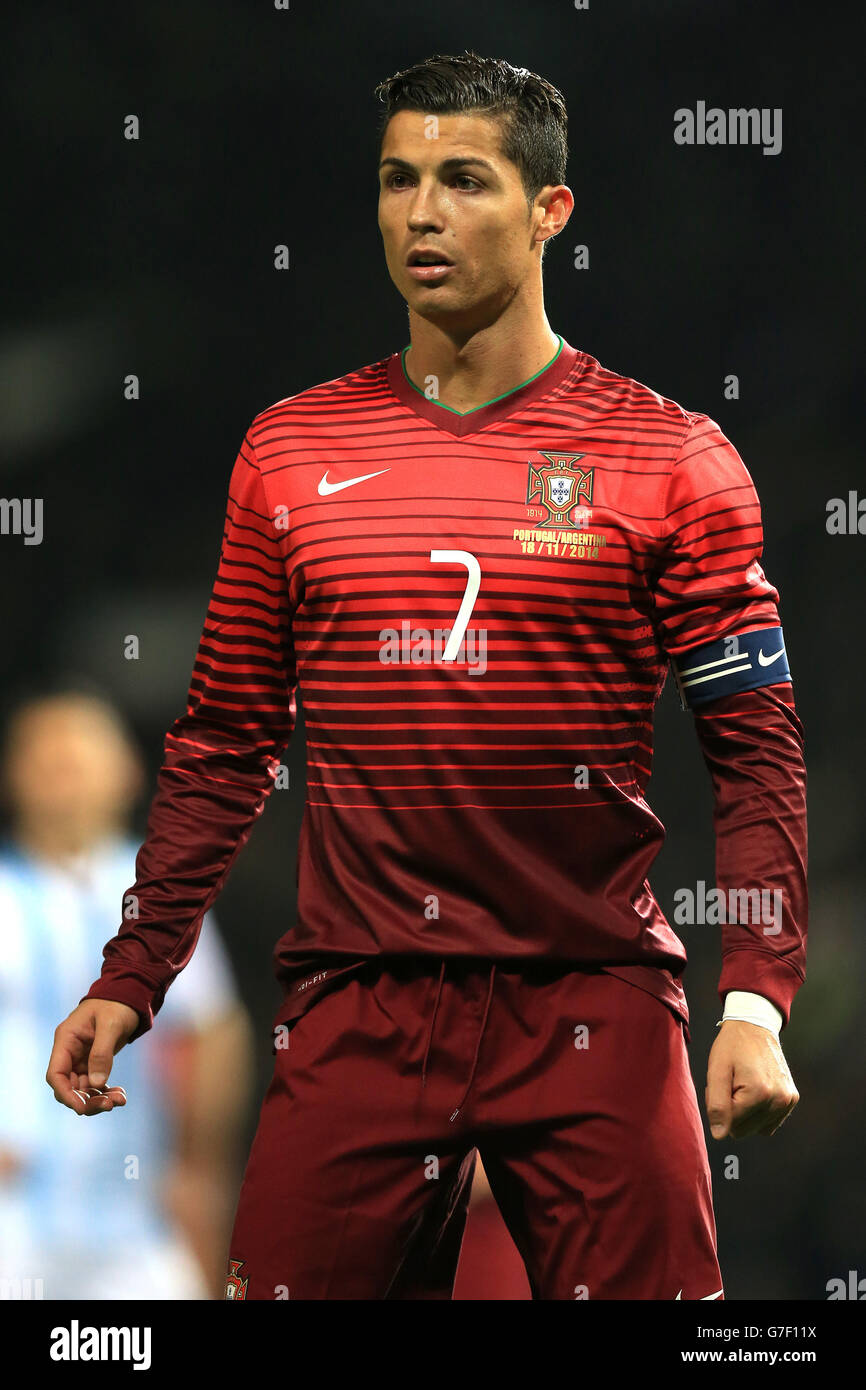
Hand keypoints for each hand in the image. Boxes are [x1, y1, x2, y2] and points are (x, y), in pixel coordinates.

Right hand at [46, 999, 139, 1115]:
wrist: (128, 994)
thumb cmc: (117, 1004)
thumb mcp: (111, 1025)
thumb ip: (102, 1053)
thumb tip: (96, 1083)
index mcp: (66, 1039)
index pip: (56, 1074)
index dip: (65, 1094)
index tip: (81, 1108)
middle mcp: (70, 1051)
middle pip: (69, 1086)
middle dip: (86, 1100)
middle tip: (109, 1106)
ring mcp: (81, 1058)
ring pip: (83, 1089)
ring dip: (99, 1098)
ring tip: (120, 1100)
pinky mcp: (94, 1062)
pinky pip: (95, 1084)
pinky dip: (105, 1092)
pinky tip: (120, 1095)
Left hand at [705, 1019, 798, 1138]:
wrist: (755, 1026)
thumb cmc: (732, 1047)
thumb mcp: (716, 1071)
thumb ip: (716, 1105)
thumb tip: (720, 1135)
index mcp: (759, 1093)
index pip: (730, 1124)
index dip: (719, 1105)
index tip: (722, 1083)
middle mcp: (779, 1100)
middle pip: (743, 1130)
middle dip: (732, 1111)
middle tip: (731, 1084)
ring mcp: (788, 1101)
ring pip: (756, 1129)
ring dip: (745, 1112)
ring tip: (742, 1085)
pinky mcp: (792, 1099)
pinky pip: (769, 1123)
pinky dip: (758, 1112)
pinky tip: (755, 1090)